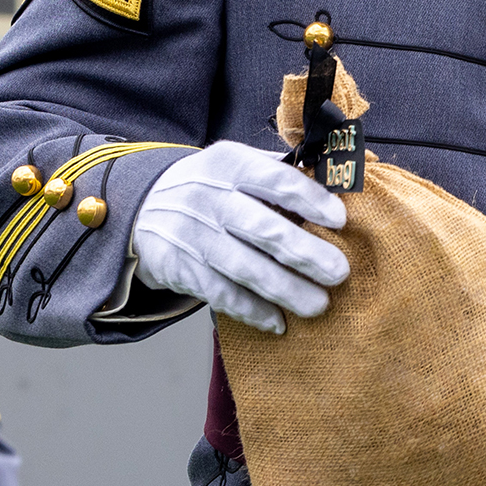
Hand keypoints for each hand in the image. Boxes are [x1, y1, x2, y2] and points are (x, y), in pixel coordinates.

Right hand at [130, 141, 349, 333]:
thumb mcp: (237, 163)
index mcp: (231, 164)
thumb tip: (337, 181)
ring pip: (244, 268)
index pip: (276, 179)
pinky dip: (251, 310)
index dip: (310, 200)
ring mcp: (193, 235)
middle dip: (305, 253)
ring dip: (285, 289)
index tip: (340, 220)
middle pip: (263, 228)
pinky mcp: (181, 269)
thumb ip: (281, 172)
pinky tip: (277, 322)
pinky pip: (221, 294)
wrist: (144, 207)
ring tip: (318, 305)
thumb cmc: (211, 186)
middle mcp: (209, 198)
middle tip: (339, 272)